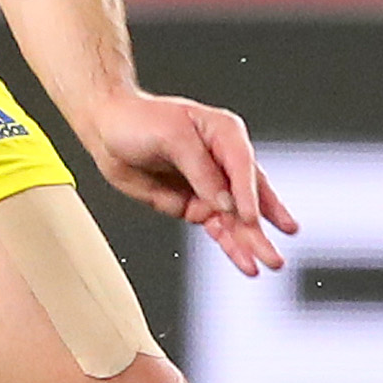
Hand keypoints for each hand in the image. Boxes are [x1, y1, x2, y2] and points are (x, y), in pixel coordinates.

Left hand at [79, 90, 296, 276]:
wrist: (106, 130)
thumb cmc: (138, 120)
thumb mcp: (171, 136)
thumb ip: (200, 169)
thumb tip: (224, 202)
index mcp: (224, 134)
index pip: (243, 167)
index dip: (249, 194)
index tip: (250, 218)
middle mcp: (224, 161)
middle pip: (249, 196)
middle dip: (263, 225)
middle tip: (277, 249)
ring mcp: (210, 186)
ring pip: (236, 218)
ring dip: (252, 241)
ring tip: (270, 262)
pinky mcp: (194, 204)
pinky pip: (218, 228)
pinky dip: (231, 245)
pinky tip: (246, 262)